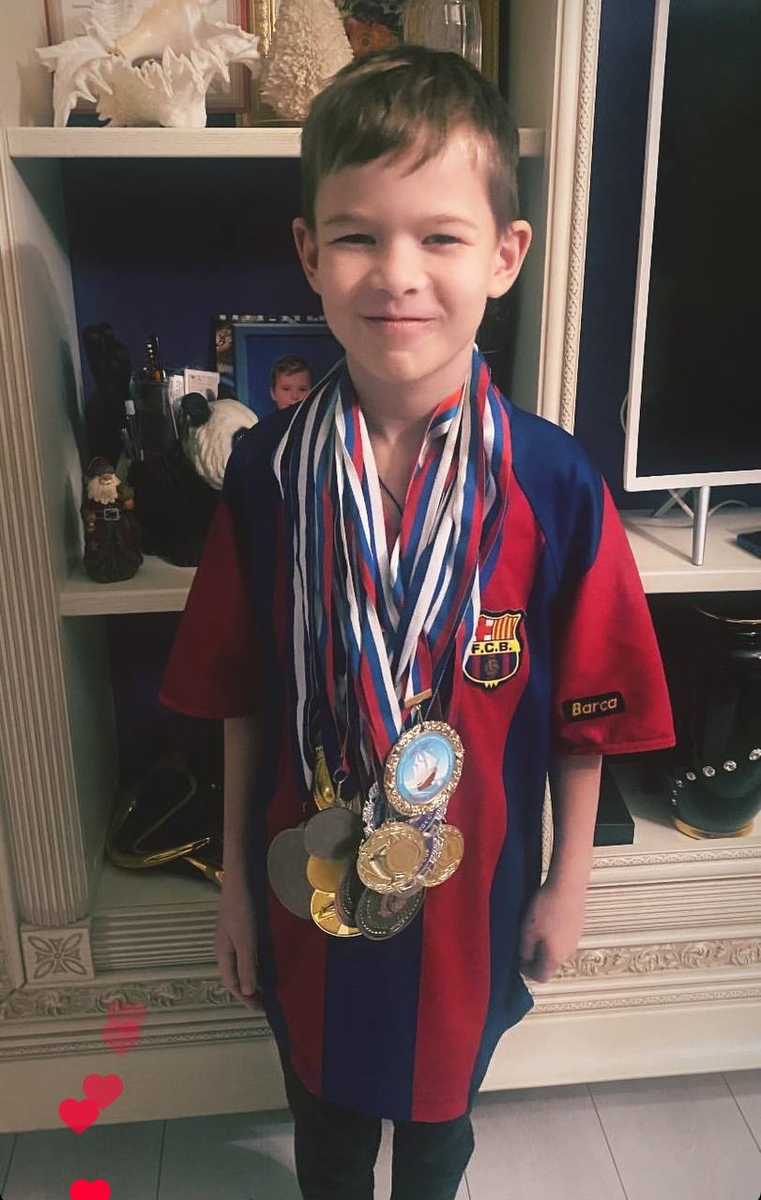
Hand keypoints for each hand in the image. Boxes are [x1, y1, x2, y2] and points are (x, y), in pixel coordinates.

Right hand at [215, 871, 260, 1011]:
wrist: (241, 879)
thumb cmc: (242, 909)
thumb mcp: (246, 940)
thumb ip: (247, 966)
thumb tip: (248, 992)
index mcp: (224, 953)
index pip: (233, 983)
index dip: (245, 998)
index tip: (260, 1010)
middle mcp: (227, 948)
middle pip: (236, 976)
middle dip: (249, 991)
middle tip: (266, 1002)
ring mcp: (234, 938)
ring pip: (243, 964)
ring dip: (254, 977)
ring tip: (268, 988)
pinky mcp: (243, 928)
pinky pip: (250, 953)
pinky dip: (257, 962)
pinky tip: (267, 963)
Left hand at [518, 879, 586, 982]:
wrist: (568, 885)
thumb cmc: (547, 907)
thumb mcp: (526, 932)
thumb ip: (524, 951)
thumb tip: (524, 960)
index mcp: (554, 958)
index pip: (540, 977)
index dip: (526, 971)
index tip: (517, 958)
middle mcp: (567, 952)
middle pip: (548, 964)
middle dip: (534, 956)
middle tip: (523, 940)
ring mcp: (574, 939)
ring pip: (555, 950)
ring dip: (542, 943)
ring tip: (533, 925)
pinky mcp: (576, 926)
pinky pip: (561, 937)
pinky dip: (551, 933)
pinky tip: (545, 917)